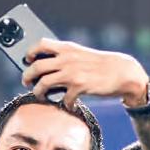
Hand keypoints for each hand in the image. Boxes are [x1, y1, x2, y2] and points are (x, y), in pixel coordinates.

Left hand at [22, 38, 148, 108]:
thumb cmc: (100, 64)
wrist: (123, 72)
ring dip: (38, 92)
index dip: (30, 52)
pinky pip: (64, 99)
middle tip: (26, 82)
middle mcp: (67, 59)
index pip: (41, 44)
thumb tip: (46, 67)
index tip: (26, 60)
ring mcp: (72, 73)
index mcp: (67, 48)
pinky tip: (69, 104)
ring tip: (40, 96)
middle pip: (36, 66)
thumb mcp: (82, 54)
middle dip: (27, 76)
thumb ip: (65, 57)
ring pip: (43, 84)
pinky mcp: (79, 87)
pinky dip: (65, 104)